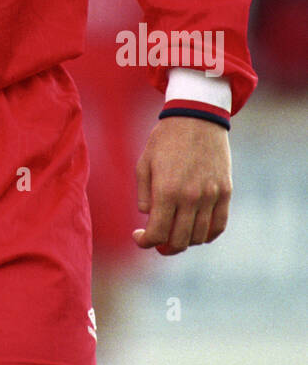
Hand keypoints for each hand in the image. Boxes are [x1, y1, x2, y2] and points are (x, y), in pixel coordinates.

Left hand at [133, 116, 231, 255]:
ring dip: (186, 241)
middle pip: (179, 240)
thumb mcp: (145, 162)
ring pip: (199, 237)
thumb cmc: (165, 138)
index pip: (157, 233)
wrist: (197, 118)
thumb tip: (149, 216)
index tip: (139, 237)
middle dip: (164, 246)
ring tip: (176, 234)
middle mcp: (190, 197)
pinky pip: (219, 225)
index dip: (145, 241)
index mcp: (166, 190)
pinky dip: (208, 235)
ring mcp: (210, 196)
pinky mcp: (225, 192)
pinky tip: (197, 232)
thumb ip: (144, 194)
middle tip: (157, 241)